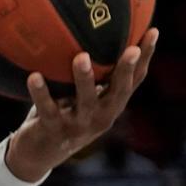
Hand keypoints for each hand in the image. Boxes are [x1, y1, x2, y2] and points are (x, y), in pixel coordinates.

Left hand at [6, 28, 157, 181]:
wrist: (38, 154)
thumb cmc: (62, 114)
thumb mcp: (79, 95)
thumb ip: (89, 75)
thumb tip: (88, 34)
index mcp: (110, 105)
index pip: (134, 80)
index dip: (145, 57)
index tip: (152, 31)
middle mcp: (101, 116)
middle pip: (118, 92)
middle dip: (125, 70)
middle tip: (131, 48)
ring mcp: (78, 125)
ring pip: (85, 101)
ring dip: (84, 79)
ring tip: (81, 56)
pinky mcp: (54, 130)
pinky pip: (47, 109)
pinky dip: (40, 93)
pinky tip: (33, 76)